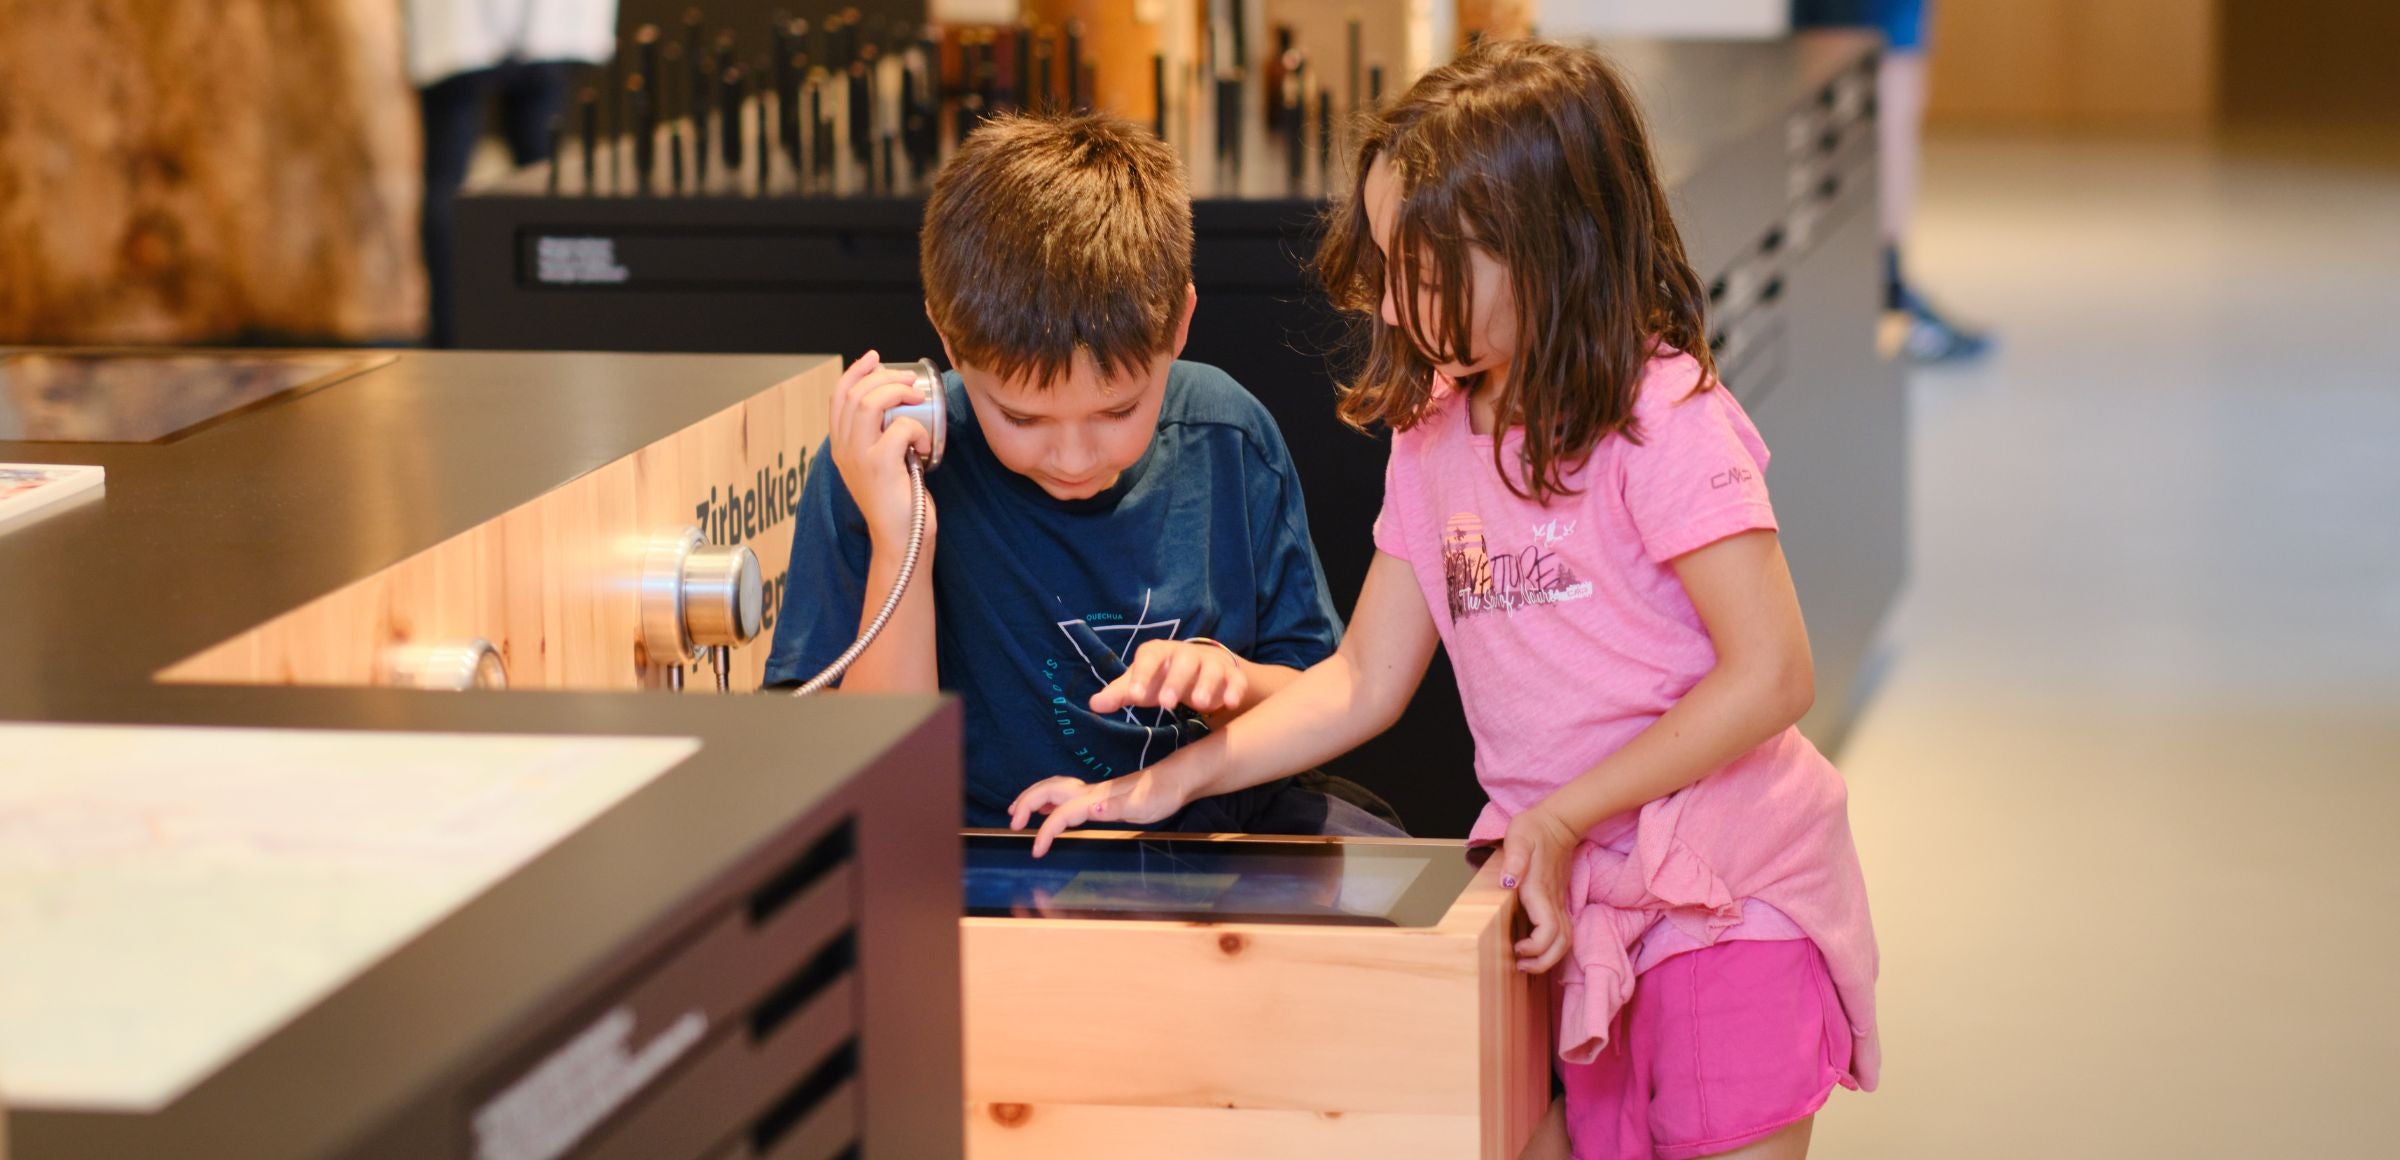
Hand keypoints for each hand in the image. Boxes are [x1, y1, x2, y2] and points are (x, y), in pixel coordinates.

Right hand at [830, 350, 938, 546]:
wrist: (900, 538)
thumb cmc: (898, 500)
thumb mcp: (881, 463)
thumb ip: (879, 438)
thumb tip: (901, 404)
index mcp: (841, 446)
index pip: (838, 397)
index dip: (855, 372)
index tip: (875, 358)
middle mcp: (844, 449)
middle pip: (854, 394)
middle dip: (884, 378)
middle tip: (910, 380)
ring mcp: (858, 457)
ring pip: (869, 403)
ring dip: (898, 393)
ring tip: (917, 400)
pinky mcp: (879, 466)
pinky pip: (899, 428)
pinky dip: (917, 430)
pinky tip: (925, 446)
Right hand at [1007, 770, 1187, 856]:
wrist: (1177, 780)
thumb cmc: (1161, 794)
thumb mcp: (1141, 805)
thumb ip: (1114, 807)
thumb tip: (1090, 810)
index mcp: (1095, 798)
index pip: (1061, 813)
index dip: (1045, 832)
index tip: (1035, 851)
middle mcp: (1090, 792)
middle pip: (1048, 789)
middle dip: (1026, 802)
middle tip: (1012, 823)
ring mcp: (1094, 792)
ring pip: (1054, 789)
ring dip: (1033, 798)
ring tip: (1019, 811)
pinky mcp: (1100, 795)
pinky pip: (1066, 795)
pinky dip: (1049, 801)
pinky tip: (1049, 809)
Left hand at [1089, 639, 1248, 715]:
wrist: (1199, 668)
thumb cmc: (1162, 678)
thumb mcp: (1141, 685)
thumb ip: (1120, 694)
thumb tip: (1094, 704)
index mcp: (1160, 653)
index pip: (1149, 657)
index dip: (1141, 675)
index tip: (1133, 695)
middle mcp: (1186, 654)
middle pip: (1183, 661)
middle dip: (1175, 681)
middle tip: (1166, 704)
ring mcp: (1211, 663)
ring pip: (1211, 669)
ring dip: (1206, 685)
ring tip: (1200, 704)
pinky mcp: (1231, 675)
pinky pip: (1235, 680)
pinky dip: (1234, 690)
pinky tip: (1230, 704)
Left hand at [1498, 804, 1580, 973]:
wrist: (1558, 823)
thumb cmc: (1535, 829)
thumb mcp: (1519, 836)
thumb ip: (1515, 858)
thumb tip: (1508, 880)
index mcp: (1540, 890)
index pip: (1549, 931)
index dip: (1536, 947)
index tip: (1517, 948)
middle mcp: (1553, 901)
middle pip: (1561, 944)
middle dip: (1544, 962)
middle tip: (1520, 966)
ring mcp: (1558, 902)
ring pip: (1565, 940)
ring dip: (1548, 957)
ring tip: (1526, 962)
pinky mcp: (1558, 901)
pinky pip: (1561, 932)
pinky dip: (1551, 947)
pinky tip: (1534, 947)